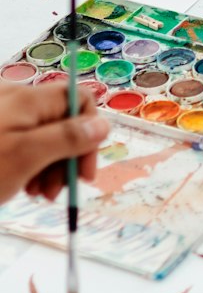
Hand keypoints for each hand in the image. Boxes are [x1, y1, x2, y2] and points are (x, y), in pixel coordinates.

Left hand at [0, 82, 106, 204]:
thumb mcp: (25, 156)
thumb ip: (67, 137)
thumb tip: (103, 125)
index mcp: (27, 98)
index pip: (79, 100)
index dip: (90, 134)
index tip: (84, 172)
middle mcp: (16, 99)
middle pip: (62, 121)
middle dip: (68, 157)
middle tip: (56, 191)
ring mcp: (3, 115)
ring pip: (44, 135)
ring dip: (50, 166)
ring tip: (37, 194)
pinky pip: (24, 142)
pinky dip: (30, 164)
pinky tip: (23, 186)